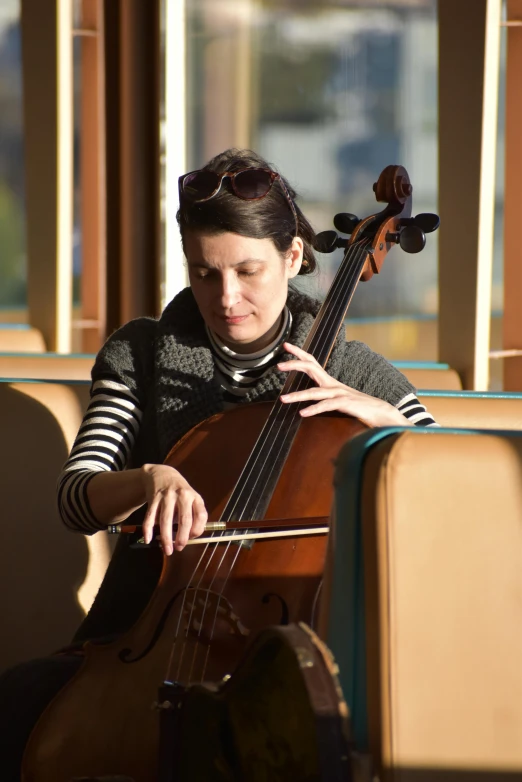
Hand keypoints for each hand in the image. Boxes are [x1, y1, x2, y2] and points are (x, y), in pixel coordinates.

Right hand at [140, 464, 207, 554]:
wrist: (162, 473)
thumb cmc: (179, 492)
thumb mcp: (191, 498)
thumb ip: (193, 515)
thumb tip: (189, 537)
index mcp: (194, 497)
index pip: (201, 515)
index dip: (197, 530)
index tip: (192, 539)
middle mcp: (182, 495)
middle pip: (184, 519)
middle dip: (182, 537)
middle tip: (179, 548)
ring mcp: (167, 496)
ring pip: (166, 520)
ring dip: (166, 537)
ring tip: (166, 549)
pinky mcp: (154, 497)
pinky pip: (150, 516)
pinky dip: (148, 529)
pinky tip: (148, 539)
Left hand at [278, 342, 410, 428]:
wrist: (382, 413)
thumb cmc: (359, 408)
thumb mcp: (338, 401)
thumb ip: (324, 398)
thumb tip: (311, 399)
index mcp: (330, 382)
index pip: (312, 363)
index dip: (299, 354)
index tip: (286, 346)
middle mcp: (333, 384)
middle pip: (312, 368)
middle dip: (295, 364)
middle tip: (278, 364)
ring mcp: (340, 393)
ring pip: (315, 391)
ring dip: (297, 395)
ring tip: (282, 399)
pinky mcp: (345, 404)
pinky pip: (327, 405)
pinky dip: (314, 409)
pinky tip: (302, 413)